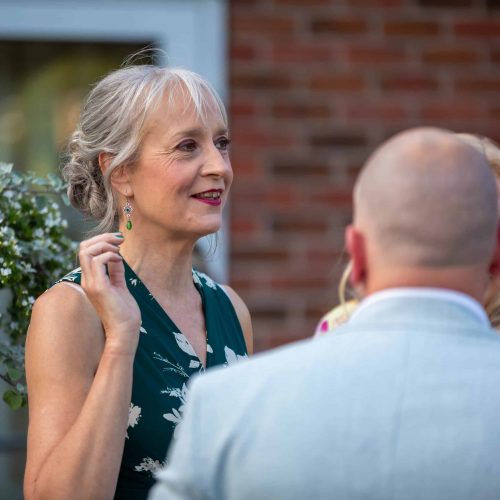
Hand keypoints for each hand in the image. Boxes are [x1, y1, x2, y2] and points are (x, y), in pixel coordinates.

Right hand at [78, 233, 140, 355]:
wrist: (125, 331)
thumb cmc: (124, 312)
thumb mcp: (120, 286)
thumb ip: (116, 271)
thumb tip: (117, 256)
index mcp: (90, 280)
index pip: (86, 252)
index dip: (101, 241)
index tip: (118, 242)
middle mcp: (86, 280)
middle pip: (83, 247)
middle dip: (102, 238)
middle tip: (120, 240)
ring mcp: (90, 283)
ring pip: (86, 251)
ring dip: (105, 244)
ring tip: (119, 250)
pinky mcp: (98, 287)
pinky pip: (97, 260)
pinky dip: (109, 254)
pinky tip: (119, 259)